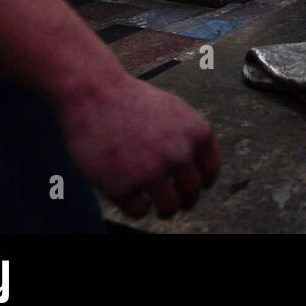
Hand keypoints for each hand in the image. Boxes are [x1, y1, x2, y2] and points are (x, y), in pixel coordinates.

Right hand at [56, 74, 220, 219]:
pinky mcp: (122, 186)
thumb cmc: (131, 100)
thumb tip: (199, 167)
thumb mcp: (175, 109)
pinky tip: (134, 199)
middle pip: (192, 191)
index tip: (199, 187)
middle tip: (179, 202)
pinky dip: (139, 208)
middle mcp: (179, 153)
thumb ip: (189, 136)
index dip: (205, 182)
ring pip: (169, 207)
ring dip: (167, 210)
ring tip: (161, 208)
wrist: (94, 94)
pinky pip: (139, 211)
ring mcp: (150, 171)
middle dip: (186, 200)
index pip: (211, 169)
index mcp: (197, 132)